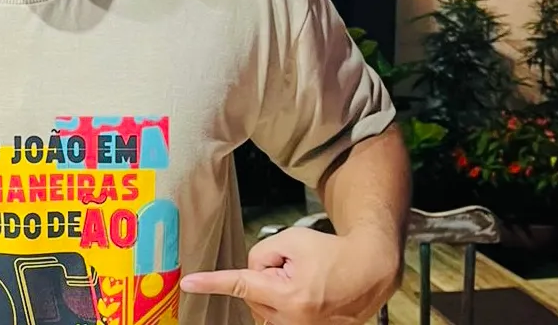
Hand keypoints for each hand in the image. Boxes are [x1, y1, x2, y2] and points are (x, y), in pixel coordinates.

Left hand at [179, 226, 400, 324]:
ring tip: (306, 279)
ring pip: (263, 304)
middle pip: (253, 290)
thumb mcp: (292, 240)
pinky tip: (306, 291)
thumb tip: (249, 272)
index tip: (189, 284)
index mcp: (287, 294)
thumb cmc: (333, 253)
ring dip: (275, 289)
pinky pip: (277, 314)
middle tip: (294, 265)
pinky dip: (284, 301)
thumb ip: (260, 254)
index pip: (239, 285)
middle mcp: (291, 319)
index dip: (211, 283)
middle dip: (265, 275)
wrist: (368, 271)